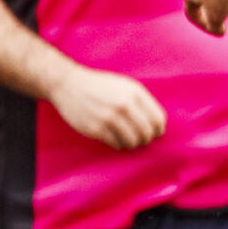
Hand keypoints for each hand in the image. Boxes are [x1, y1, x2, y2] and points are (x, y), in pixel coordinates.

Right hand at [50, 65, 165, 149]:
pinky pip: (116, 144)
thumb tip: (158, 125)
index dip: (158, 129)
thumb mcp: (125, 86)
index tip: (155, 133)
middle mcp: (124, 105)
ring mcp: (109, 118)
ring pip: (133, 141)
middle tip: (141, 139)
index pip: (158, 119)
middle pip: (147, 133)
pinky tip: (115, 138)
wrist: (69, 84)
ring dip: (133, 143)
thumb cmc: (100, 86)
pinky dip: (119, 144)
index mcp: (134, 93)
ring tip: (128, 139)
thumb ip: (142, 102)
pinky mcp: (96, 129)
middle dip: (146, 139)